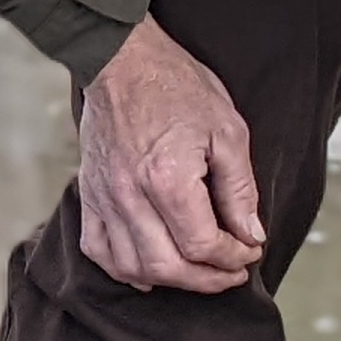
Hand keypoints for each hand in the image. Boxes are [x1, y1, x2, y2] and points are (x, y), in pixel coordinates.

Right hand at [75, 19, 265, 294]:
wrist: (121, 60)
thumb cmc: (176, 88)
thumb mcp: (227, 131)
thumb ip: (240, 189)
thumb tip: (250, 235)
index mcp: (168, 179)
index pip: (204, 245)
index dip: (234, 257)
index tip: (249, 250)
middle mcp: (131, 196)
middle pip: (169, 266)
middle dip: (207, 279)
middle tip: (230, 272)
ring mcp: (105, 198)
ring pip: (132, 267)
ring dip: (170, 280)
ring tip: (196, 271)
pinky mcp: (90, 195)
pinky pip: (98, 250)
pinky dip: (124, 269)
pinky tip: (149, 269)